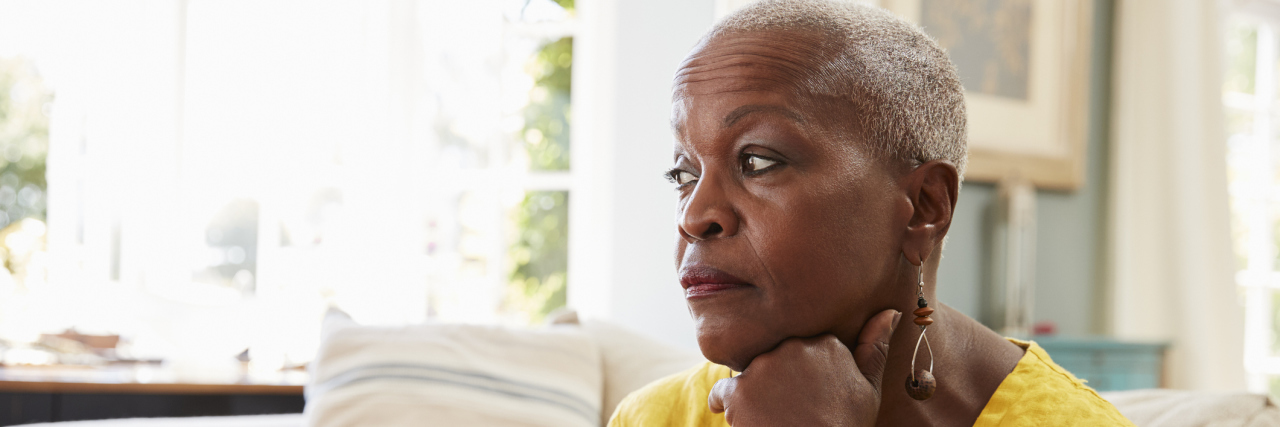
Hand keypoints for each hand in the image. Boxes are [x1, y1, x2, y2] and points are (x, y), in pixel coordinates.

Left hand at [708, 309, 900, 425]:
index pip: (803, 348)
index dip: (802, 373)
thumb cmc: (846, 426)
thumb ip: (874, 347)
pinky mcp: (740, 390)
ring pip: (750, 374)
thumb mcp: (868, 389)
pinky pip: (722, 392)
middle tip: (790, 407)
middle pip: (775, 357)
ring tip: (772, 417)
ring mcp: (764, 367)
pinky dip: (726, 404)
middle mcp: (793, 346)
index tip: (808, 392)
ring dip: (755, 393)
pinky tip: (740, 418)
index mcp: (826, 342)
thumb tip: (890, 312)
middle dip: (777, 379)